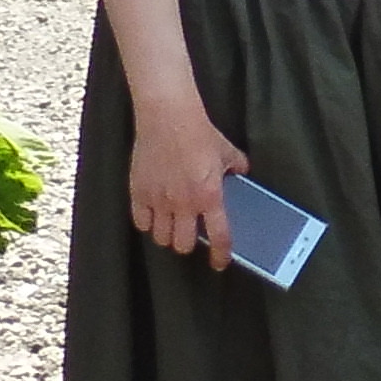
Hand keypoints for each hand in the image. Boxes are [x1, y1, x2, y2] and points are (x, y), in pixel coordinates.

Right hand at [129, 104, 251, 265]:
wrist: (168, 117)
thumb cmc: (199, 133)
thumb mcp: (227, 152)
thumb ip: (237, 168)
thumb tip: (242, 174)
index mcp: (210, 197)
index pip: (218, 236)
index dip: (220, 254)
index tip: (218, 262)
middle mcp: (184, 203)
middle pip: (182, 244)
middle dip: (187, 245)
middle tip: (189, 236)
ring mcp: (159, 199)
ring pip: (160, 237)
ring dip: (167, 236)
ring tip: (171, 227)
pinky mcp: (138, 191)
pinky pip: (140, 221)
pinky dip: (146, 223)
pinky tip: (152, 216)